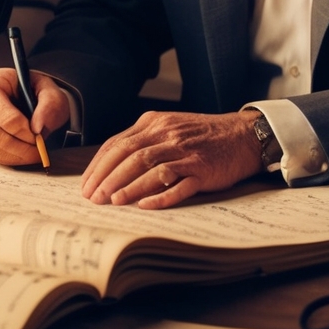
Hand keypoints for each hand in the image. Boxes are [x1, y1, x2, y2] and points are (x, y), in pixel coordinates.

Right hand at [0, 67, 69, 166]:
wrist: (37, 102)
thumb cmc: (41, 93)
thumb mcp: (52, 92)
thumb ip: (49, 105)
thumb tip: (38, 128)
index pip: (1, 110)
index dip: (20, 128)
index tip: (37, 136)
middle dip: (17, 145)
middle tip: (37, 150)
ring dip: (13, 154)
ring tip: (33, 154)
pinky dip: (9, 159)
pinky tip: (23, 156)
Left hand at [80, 110, 264, 208]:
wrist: (242, 136)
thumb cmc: (202, 136)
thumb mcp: (169, 128)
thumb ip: (143, 141)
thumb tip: (111, 166)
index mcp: (154, 123)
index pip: (117, 143)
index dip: (98, 165)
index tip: (86, 184)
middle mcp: (167, 134)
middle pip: (129, 154)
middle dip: (106, 177)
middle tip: (92, 197)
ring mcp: (185, 151)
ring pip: (149, 167)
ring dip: (127, 185)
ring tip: (112, 201)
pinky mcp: (202, 169)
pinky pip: (177, 183)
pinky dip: (159, 195)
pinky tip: (144, 205)